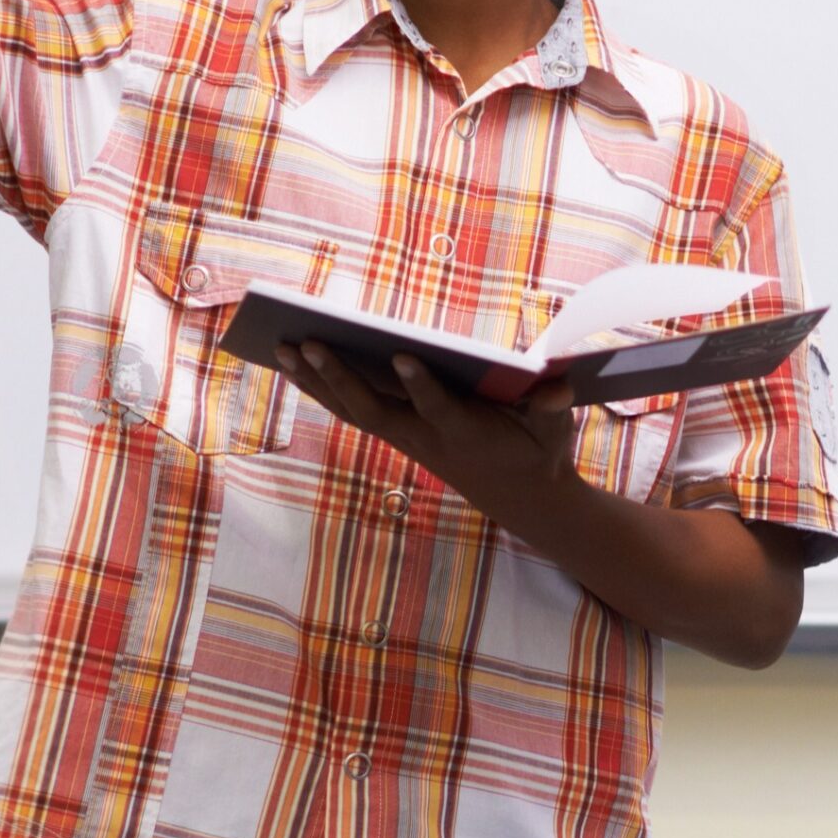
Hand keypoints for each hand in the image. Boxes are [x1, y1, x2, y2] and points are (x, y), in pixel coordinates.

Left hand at [275, 342, 579, 505]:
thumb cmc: (539, 451)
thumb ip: (553, 408)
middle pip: (373, 409)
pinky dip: (320, 388)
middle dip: (338, 377)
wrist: (520, 496)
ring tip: (281, 346)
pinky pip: (351, 410)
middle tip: (305, 342)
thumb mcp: (556, 431)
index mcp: (465, 432)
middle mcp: (425, 438)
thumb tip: (556, 387)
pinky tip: (293, 362)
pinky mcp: (396, 433)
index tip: (403, 355)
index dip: (422, 386)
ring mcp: (405, 437)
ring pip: (352, 410)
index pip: (439, 409)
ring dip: (315, 381)